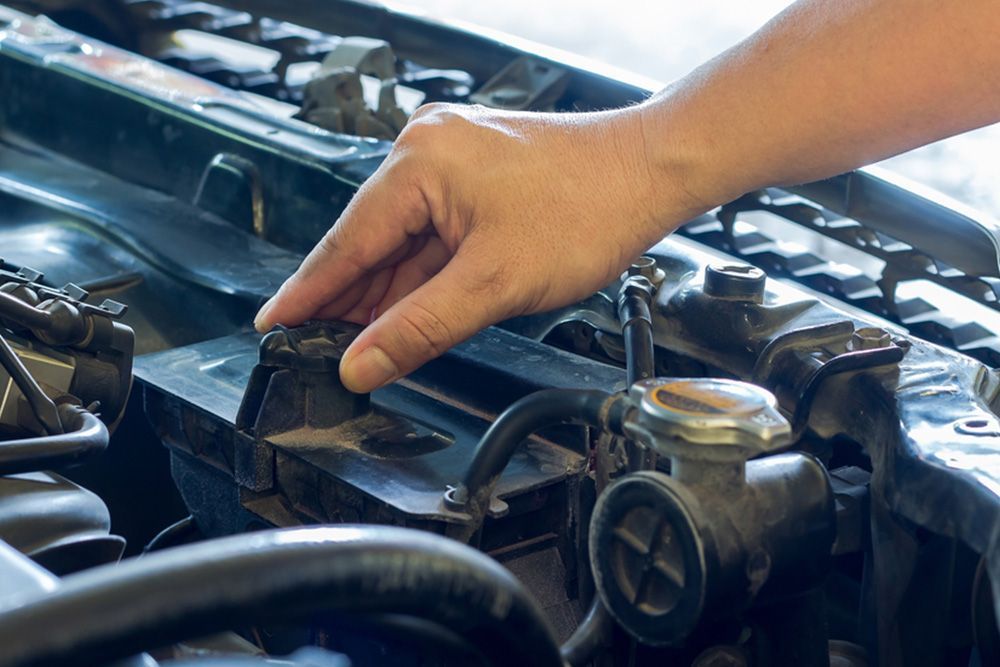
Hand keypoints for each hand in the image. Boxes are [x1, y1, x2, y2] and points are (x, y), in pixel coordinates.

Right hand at [254, 102, 704, 392]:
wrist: (650, 173)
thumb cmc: (588, 206)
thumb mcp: (493, 283)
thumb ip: (419, 327)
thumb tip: (363, 362)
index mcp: (420, 164)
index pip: (347, 243)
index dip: (309, 294)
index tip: (274, 324)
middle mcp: (428, 152)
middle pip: (371, 242)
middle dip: (350, 299)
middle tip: (318, 346)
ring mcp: (454, 163)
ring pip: (403, 242)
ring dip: (387, 291)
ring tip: (359, 338)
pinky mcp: (478, 178)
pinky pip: (432, 234)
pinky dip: (420, 274)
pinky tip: (407, 306)